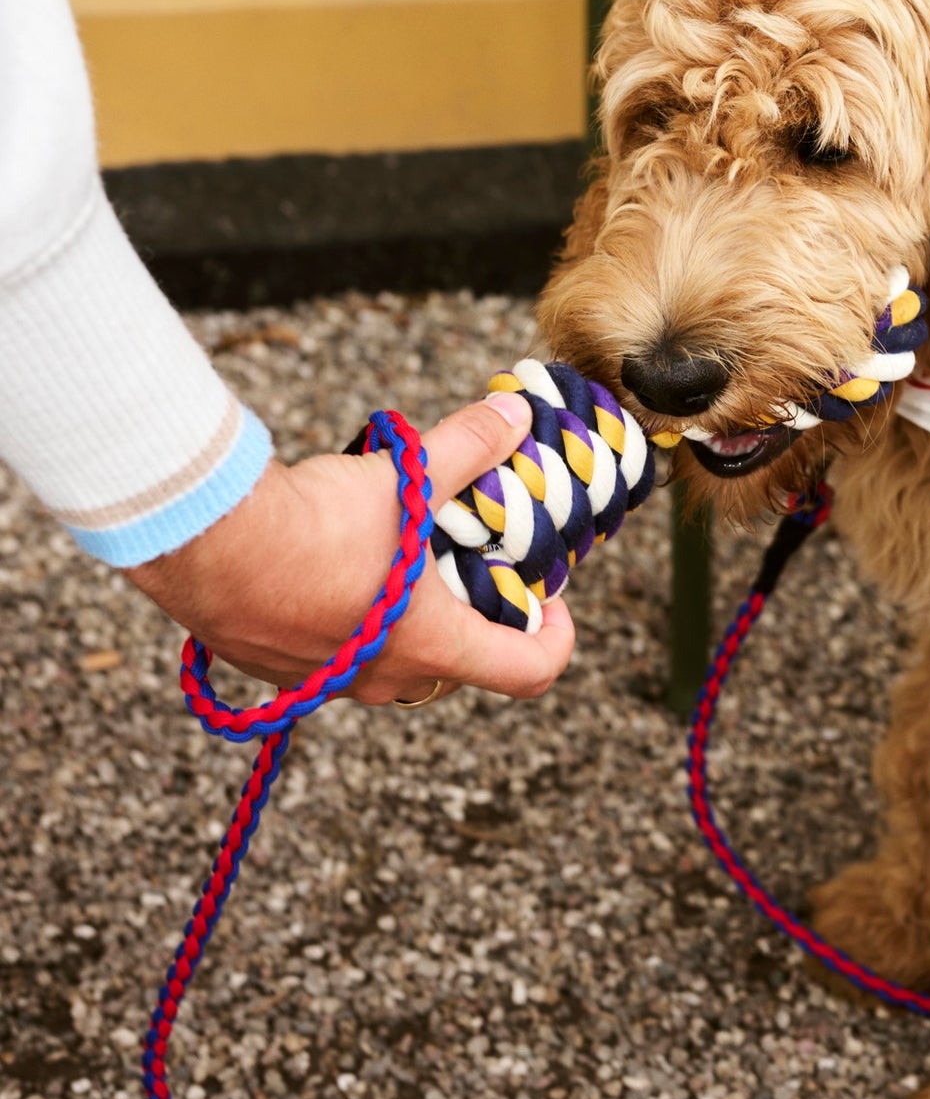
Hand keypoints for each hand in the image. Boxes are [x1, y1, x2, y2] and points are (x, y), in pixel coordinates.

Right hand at [129, 392, 573, 704]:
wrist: (205, 544)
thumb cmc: (312, 524)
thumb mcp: (406, 478)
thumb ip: (469, 447)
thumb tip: (515, 416)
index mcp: (432, 645)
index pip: (528, 672)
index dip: (556, 639)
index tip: (551, 600)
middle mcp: (383, 679)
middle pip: (460, 665)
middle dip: (476, 616)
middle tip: (473, 561)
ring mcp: (327, 682)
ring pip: (393, 661)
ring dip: (410, 618)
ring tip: (402, 553)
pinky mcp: (277, 670)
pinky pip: (334, 655)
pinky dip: (350, 618)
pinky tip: (334, 562)